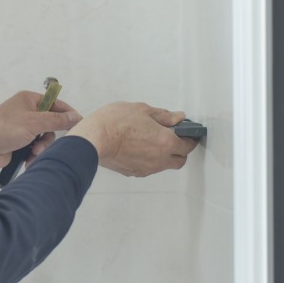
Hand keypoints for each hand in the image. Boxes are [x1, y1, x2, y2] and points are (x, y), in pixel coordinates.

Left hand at [0, 91, 81, 176]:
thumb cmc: (4, 129)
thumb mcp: (34, 122)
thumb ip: (57, 120)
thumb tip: (76, 116)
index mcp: (28, 100)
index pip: (55, 103)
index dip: (67, 113)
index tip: (78, 124)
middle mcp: (26, 112)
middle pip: (50, 123)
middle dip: (48, 136)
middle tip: (43, 143)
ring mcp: (21, 128)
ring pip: (43, 137)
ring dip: (41, 147)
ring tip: (33, 152)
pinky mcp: (18, 142)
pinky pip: (34, 147)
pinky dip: (33, 154)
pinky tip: (29, 159)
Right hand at [66, 102, 196, 176]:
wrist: (93, 139)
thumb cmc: (114, 123)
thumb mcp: (142, 110)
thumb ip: (163, 115)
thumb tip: (177, 117)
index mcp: (165, 142)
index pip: (188, 145)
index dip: (190, 138)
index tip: (187, 132)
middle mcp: (159, 159)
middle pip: (179, 160)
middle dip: (180, 150)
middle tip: (173, 138)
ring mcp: (146, 168)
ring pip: (163, 165)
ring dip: (164, 156)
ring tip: (152, 141)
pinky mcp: (133, 172)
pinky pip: (148, 168)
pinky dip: (149, 160)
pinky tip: (139, 148)